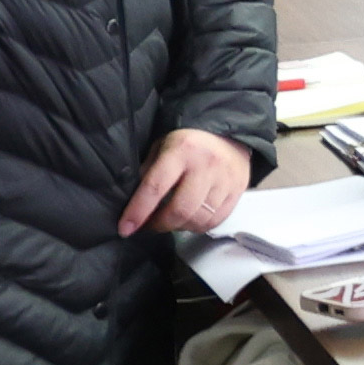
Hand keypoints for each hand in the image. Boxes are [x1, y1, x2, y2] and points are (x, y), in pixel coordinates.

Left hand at [118, 128, 252, 233]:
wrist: (229, 136)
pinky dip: (198, 226)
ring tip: (171, 221)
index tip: (125, 229)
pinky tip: (190, 219)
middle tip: (150, 225)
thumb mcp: (162, 147)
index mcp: (182, 150)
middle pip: (180, 210)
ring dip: (180, 227)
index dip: (138, 211)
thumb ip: (149, 171)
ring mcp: (225, 180)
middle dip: (160, 225)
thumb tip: (136, 204)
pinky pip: (215, 221)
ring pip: (198, 220)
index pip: (155, 187)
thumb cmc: (188, 144)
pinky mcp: (238, 192)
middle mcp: (206, 165)